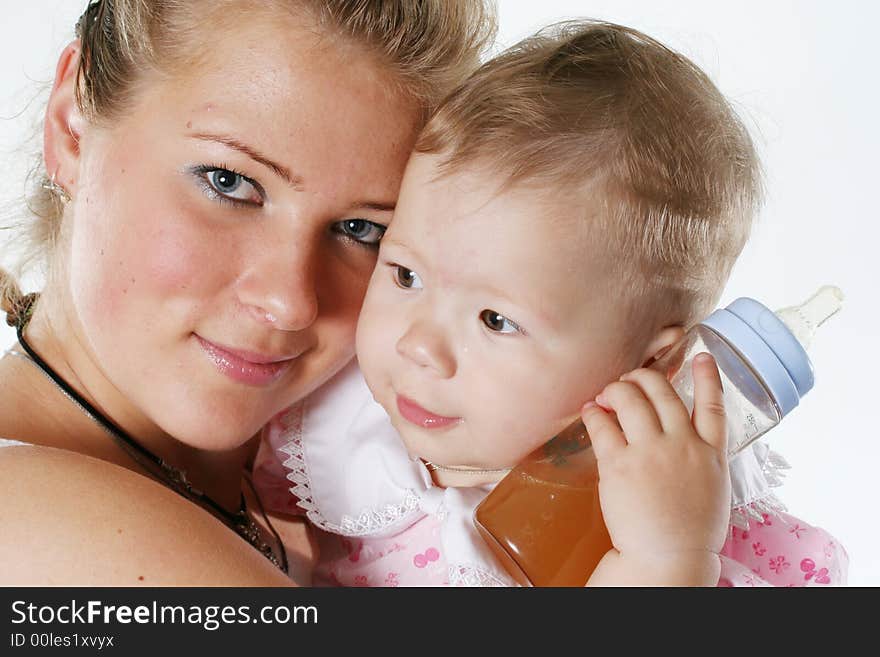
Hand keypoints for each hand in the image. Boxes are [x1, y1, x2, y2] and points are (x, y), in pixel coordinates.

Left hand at [582, 353, 730, 584]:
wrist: (668, 558)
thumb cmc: (690, 530)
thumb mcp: (713, 488)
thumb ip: (703, 457)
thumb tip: (689, 437)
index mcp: (711, 454)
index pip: (713, 405)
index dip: (708, 376)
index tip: (701, 355)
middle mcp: (683, 445)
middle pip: (662, 391)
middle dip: (643, 377)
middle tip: (630, 381)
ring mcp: (652, 453)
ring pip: (631, 399)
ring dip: (616, 389)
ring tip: (607, 394)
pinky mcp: (620, 465)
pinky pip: (603, 425)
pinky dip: (594, 412)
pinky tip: (590, 410)